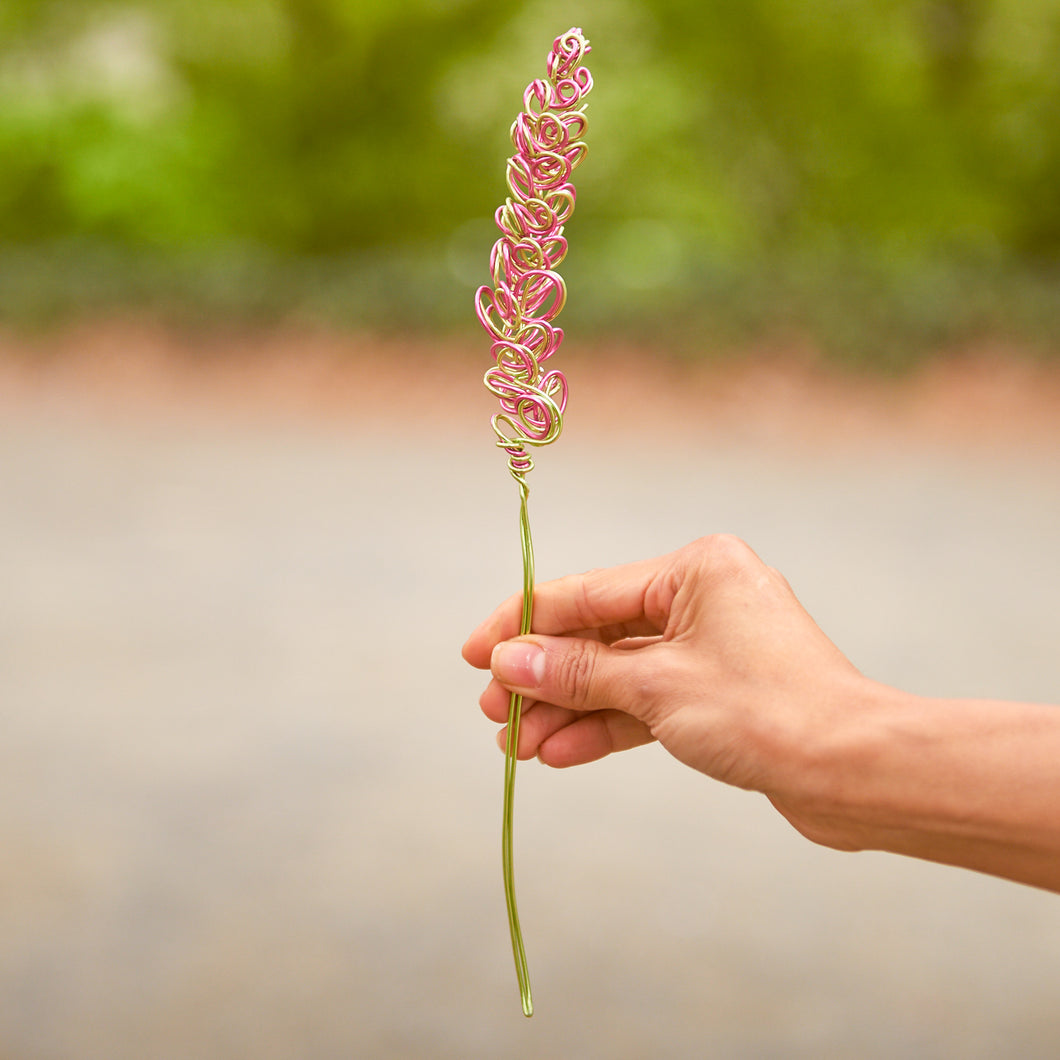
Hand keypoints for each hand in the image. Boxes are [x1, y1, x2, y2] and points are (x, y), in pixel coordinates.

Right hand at [463, 535, 867, 803]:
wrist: (855, 772)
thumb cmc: (767, 712)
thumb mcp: (656, 687)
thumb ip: (576, 672)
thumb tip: (508, 663)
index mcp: (694, 568)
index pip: (586, 594)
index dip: (523, 625)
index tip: (474, 655)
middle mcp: (702, 597)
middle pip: (599, 636)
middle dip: (545, 679)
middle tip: (494, 714)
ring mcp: (711, 646)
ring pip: (620, 675)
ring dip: (569, 710)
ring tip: (517, 745)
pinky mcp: (719, 692)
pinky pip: (648, 702)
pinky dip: (607, 725)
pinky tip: (561, 752)